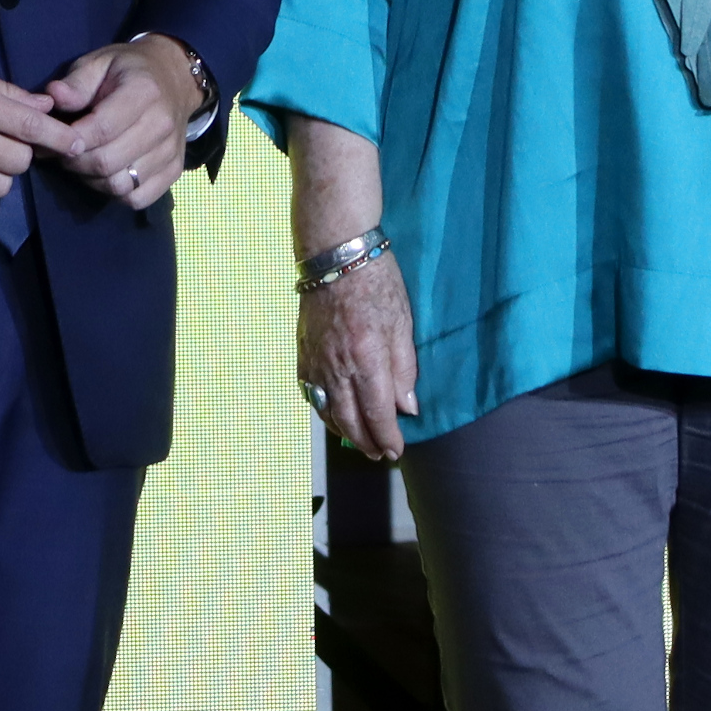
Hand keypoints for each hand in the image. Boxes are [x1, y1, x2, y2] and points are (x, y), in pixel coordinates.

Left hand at [37, 39, 199, 208]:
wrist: (174, 78)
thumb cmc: (128, 71)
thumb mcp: (99, 63)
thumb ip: (76, 82)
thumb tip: (53, 97)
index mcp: (144, 92)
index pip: (101, 129)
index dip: (70, 140)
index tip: (51, 139)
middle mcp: (162, 124)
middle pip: (108, 162)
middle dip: (75, 163)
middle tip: (61, 154)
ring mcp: (170, 151)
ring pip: (120, 185)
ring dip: (92, 180)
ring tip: (82, 163)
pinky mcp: (174, 171)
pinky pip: (138, 198)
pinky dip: (115, 193)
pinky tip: (105, 174)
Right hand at [299, 252, 420, 462]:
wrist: (335, 255)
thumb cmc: (377, 282)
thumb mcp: (403, 323)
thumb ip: (404, 369)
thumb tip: (407, 407)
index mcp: (366, 359)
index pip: (377, 413)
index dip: (387, 437)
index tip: (396, 451)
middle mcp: (337, 368)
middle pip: (350, 420)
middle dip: (366, 442)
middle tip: (380, 455)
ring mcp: (316, 362)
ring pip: (327, 411)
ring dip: (345, 432)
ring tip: (360, 441)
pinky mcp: (303, 353)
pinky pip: (311, 393)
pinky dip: (324, 411)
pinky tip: (334, 415)